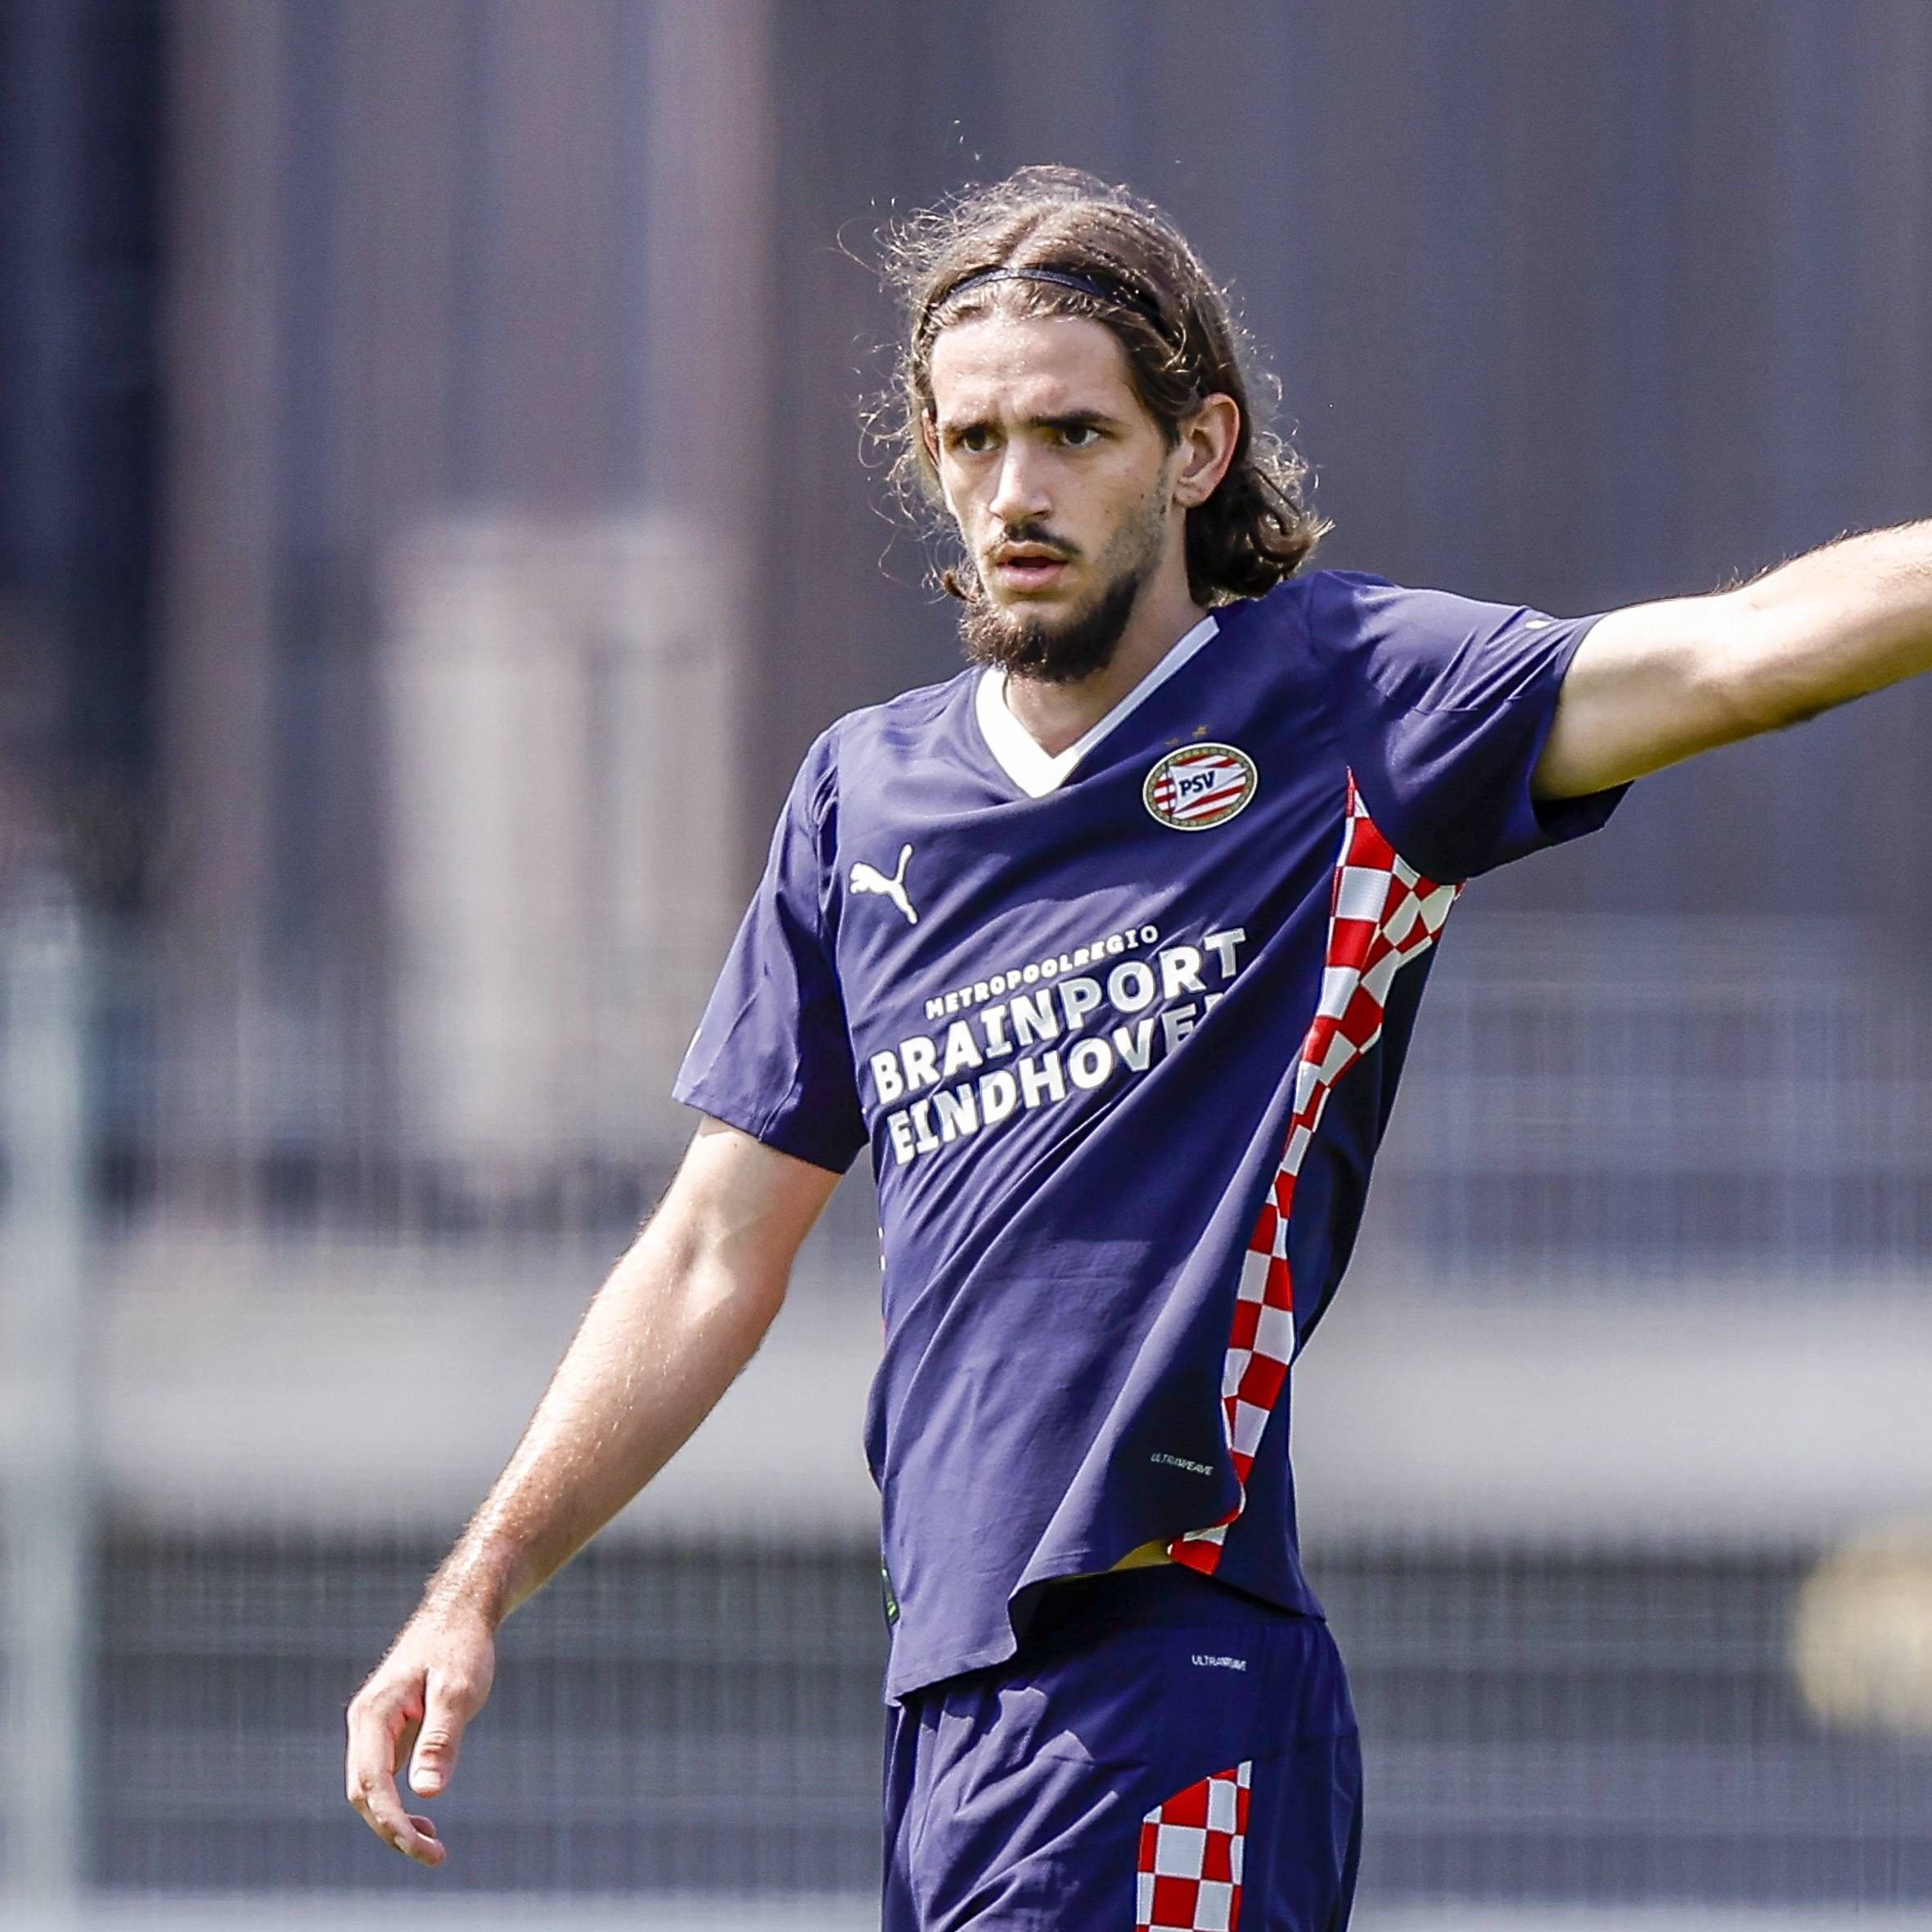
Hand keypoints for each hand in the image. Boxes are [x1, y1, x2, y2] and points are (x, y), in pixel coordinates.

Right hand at [345, 1606, 496, 1866]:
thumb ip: (441, 1739)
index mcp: (373, 1714)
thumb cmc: (460, 1646)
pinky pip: (383, 1776)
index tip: (425, 1847)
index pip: (372, 1784)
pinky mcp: (389, 1730)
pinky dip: (398, 1802)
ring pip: (371, 1788)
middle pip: (364, 1793)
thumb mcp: (458, 1690)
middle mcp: (365, 1723)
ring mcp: (375, 1727)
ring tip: (432, 1845)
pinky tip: (424, 1817)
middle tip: (434, 1854)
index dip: (394, 1822)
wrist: (460, 1612)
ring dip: (393, 1821)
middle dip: (392, 1829)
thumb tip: (426, 1793)